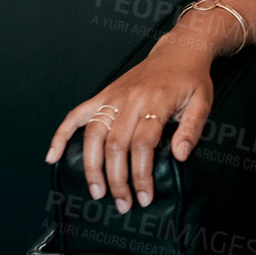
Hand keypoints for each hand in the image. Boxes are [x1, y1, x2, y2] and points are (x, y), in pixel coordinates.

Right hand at [43, 35, 215, 213]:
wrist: (179, 52)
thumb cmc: (190, 78)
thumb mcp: (202, 102)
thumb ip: (192, 130)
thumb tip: (180, 155)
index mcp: (155, 102)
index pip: (143, 146)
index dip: (142, 175)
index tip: (144, 195)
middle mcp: (129, 99)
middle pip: (116, 145)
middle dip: (117, 180)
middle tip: (123, 203)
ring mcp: (112, 97)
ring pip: (93, 136)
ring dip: (92, 167)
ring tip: (97, 191)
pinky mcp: (103, 95)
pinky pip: (76, 115)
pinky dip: (61, 135)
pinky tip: (53, 156)